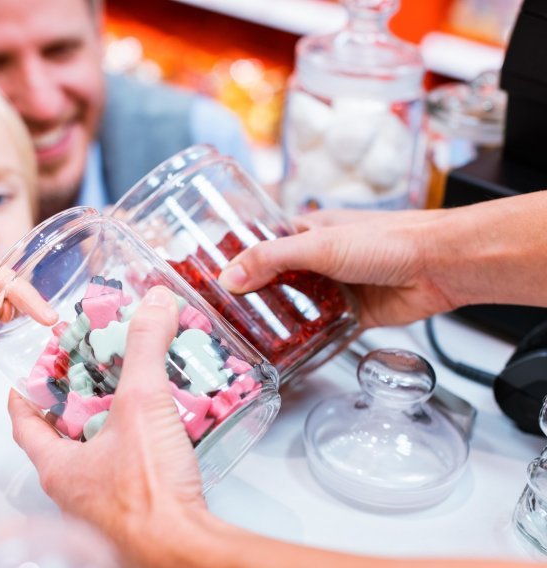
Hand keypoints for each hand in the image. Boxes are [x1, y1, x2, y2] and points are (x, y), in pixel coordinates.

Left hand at [8, 286, 206, 563]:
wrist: (185, 547)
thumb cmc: (149, 491)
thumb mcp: (143, 403)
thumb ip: (146, 348)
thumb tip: (154, 302)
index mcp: (57, 465)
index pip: (23, 422)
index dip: (25, 391)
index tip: (34, 368)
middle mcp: (73, 488)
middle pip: (61, 433)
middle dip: (76, 398)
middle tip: (92, 367)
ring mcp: (102, 503)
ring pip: (95, 451)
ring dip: (108, 419)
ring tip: (129, 388)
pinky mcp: (134, 509)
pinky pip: (126, 467)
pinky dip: (136, 442)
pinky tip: (161, 424)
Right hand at [218, 208, 455, 327]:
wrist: (440, 266)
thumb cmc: (389, 240)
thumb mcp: (320, 246)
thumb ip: (272, 259)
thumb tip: (230, 276)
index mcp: (307, 233)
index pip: (261, 245)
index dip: (236, 261)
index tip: (211, 280)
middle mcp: (319, 259)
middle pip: (276, 280)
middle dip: (253, 297)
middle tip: (225, 317)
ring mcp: (335, 287)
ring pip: (297, 306)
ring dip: (279, 320)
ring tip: (248, 339)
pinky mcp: (352, 314)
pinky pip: (323, 329)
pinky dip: (308, 340)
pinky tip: (289, 353)